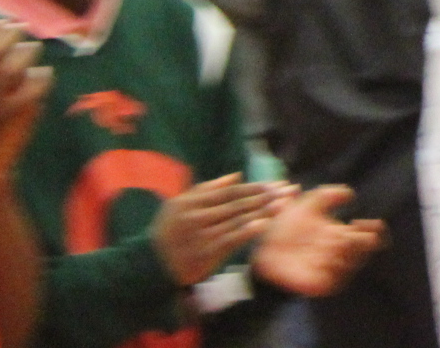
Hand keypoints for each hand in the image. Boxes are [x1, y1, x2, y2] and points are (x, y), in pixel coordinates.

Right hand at [151, 175, 282, 286]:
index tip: (275, 184)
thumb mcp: (179, 204)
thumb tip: (236, 175)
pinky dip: (248, 231)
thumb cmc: (169, 230)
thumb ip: (207, 189)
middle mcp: (197, 216)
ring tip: (284, 204)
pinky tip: (264, 224)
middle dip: (265, 196)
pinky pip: (231, 240)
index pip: (230, 192)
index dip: (254, 187)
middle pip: (238, 204)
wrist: (152, 263)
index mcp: (192, 201)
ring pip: (238, 220)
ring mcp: (202, 235)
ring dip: (263, 211)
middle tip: (288, 190)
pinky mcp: (206, 254)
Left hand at [249, 185, 384, 297]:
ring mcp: (330, 269)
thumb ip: (329, 195)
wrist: (264, 243)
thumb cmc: (287, 223)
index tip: (362, 222)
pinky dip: (332, 271)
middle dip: (360, 243)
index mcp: (341, 234)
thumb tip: (351, 194)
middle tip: (347, 233)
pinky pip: (334, 282)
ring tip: (335, 242)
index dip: (373, 230)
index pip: (369, 236)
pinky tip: (323, 258)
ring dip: (346, 254)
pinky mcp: (319, 284)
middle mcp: (339, 253)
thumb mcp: (309, 203)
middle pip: (363, 251)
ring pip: (351, 266)